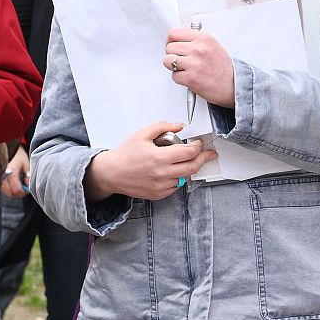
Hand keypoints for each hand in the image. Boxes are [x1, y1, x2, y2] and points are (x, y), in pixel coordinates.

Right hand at [2, 145, 29, 197]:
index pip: (16, 190)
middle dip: (19, 194)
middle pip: (11, 193)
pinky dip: (10, 189)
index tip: (28, 190)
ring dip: (14, 192)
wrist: (8, 150)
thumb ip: (29, 177)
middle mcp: (4, 177)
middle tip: (25, 189)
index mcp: (12, 173)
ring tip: (20, 185)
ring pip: (7, 193)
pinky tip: (14, 184)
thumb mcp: (26, 165)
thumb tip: (29, 187)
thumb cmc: (19, 157)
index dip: (24, 192)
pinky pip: (4, 189)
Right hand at [83, 121, 217, 201]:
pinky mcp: (158, 194)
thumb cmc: (125, 154)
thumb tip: (180, 125)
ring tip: (186, 160)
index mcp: (158, 157)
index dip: (198, 147)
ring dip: (190, 169)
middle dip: (203, 159)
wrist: (111, 173)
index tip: (198, 143)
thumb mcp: (143, 133)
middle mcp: (161, 174)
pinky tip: (174, 171)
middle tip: (208, 154)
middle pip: (192, 168)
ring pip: (185, 178)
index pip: (188, 153)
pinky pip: (176, 187)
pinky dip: (179, 178)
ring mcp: (160, 186)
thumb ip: (163, 126)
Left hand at [164, 28, 234, 108]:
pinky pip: (174, 75)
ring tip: (184, 69)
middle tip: (181, 60)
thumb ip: (195, 40)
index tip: (174, 46)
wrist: (233, 85)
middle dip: (173, 55)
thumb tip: (176, 38)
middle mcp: (198, 49)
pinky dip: (179, 78)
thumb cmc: (222, 67)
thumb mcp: (212, 45)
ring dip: (173, 66)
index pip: (174, 33)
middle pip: (169, 47)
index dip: (171, 41)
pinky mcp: (191, 78)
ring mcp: (194, 63)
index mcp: (203, 38)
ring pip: (168, 61)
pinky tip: (189, 77)